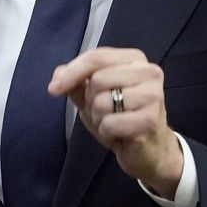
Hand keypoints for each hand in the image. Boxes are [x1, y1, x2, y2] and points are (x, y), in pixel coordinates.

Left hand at [48, 47, 182, 198]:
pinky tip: (120, 135)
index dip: (72, 72)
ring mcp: (152, 95)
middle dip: (91, 101)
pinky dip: (107, 133)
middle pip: (97, 80)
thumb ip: (76, 82)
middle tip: (106, 112)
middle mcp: (149, 72)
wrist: (150, 150)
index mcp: (135, 59)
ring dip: (99, 119)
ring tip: (114, 123)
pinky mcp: (149, 120)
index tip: (54, 88)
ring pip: (101, 102)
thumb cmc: (122, 118)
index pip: (97, 57)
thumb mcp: (94, 97)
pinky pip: (109, 123)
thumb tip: (58, 75)